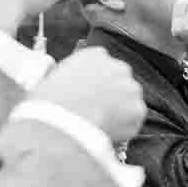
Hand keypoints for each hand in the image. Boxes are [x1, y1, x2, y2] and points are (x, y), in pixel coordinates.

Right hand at [30, 49, 145, 144]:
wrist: (61, 121)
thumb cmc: (49, 101)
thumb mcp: (51, 78)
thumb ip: (70, 76)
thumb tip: (71, 88)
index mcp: (95, 55)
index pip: (101, 63)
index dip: (94, 80)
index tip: (88, 92)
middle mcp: (118, 67)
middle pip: (119, 80)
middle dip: (110, 94)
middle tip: (95, 109)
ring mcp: (131, 88)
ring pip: (128, 100)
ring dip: (118, 110)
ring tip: (98, 123)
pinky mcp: (138, 110)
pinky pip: (132, 120)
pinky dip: (123, 127)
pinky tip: (105, 131)